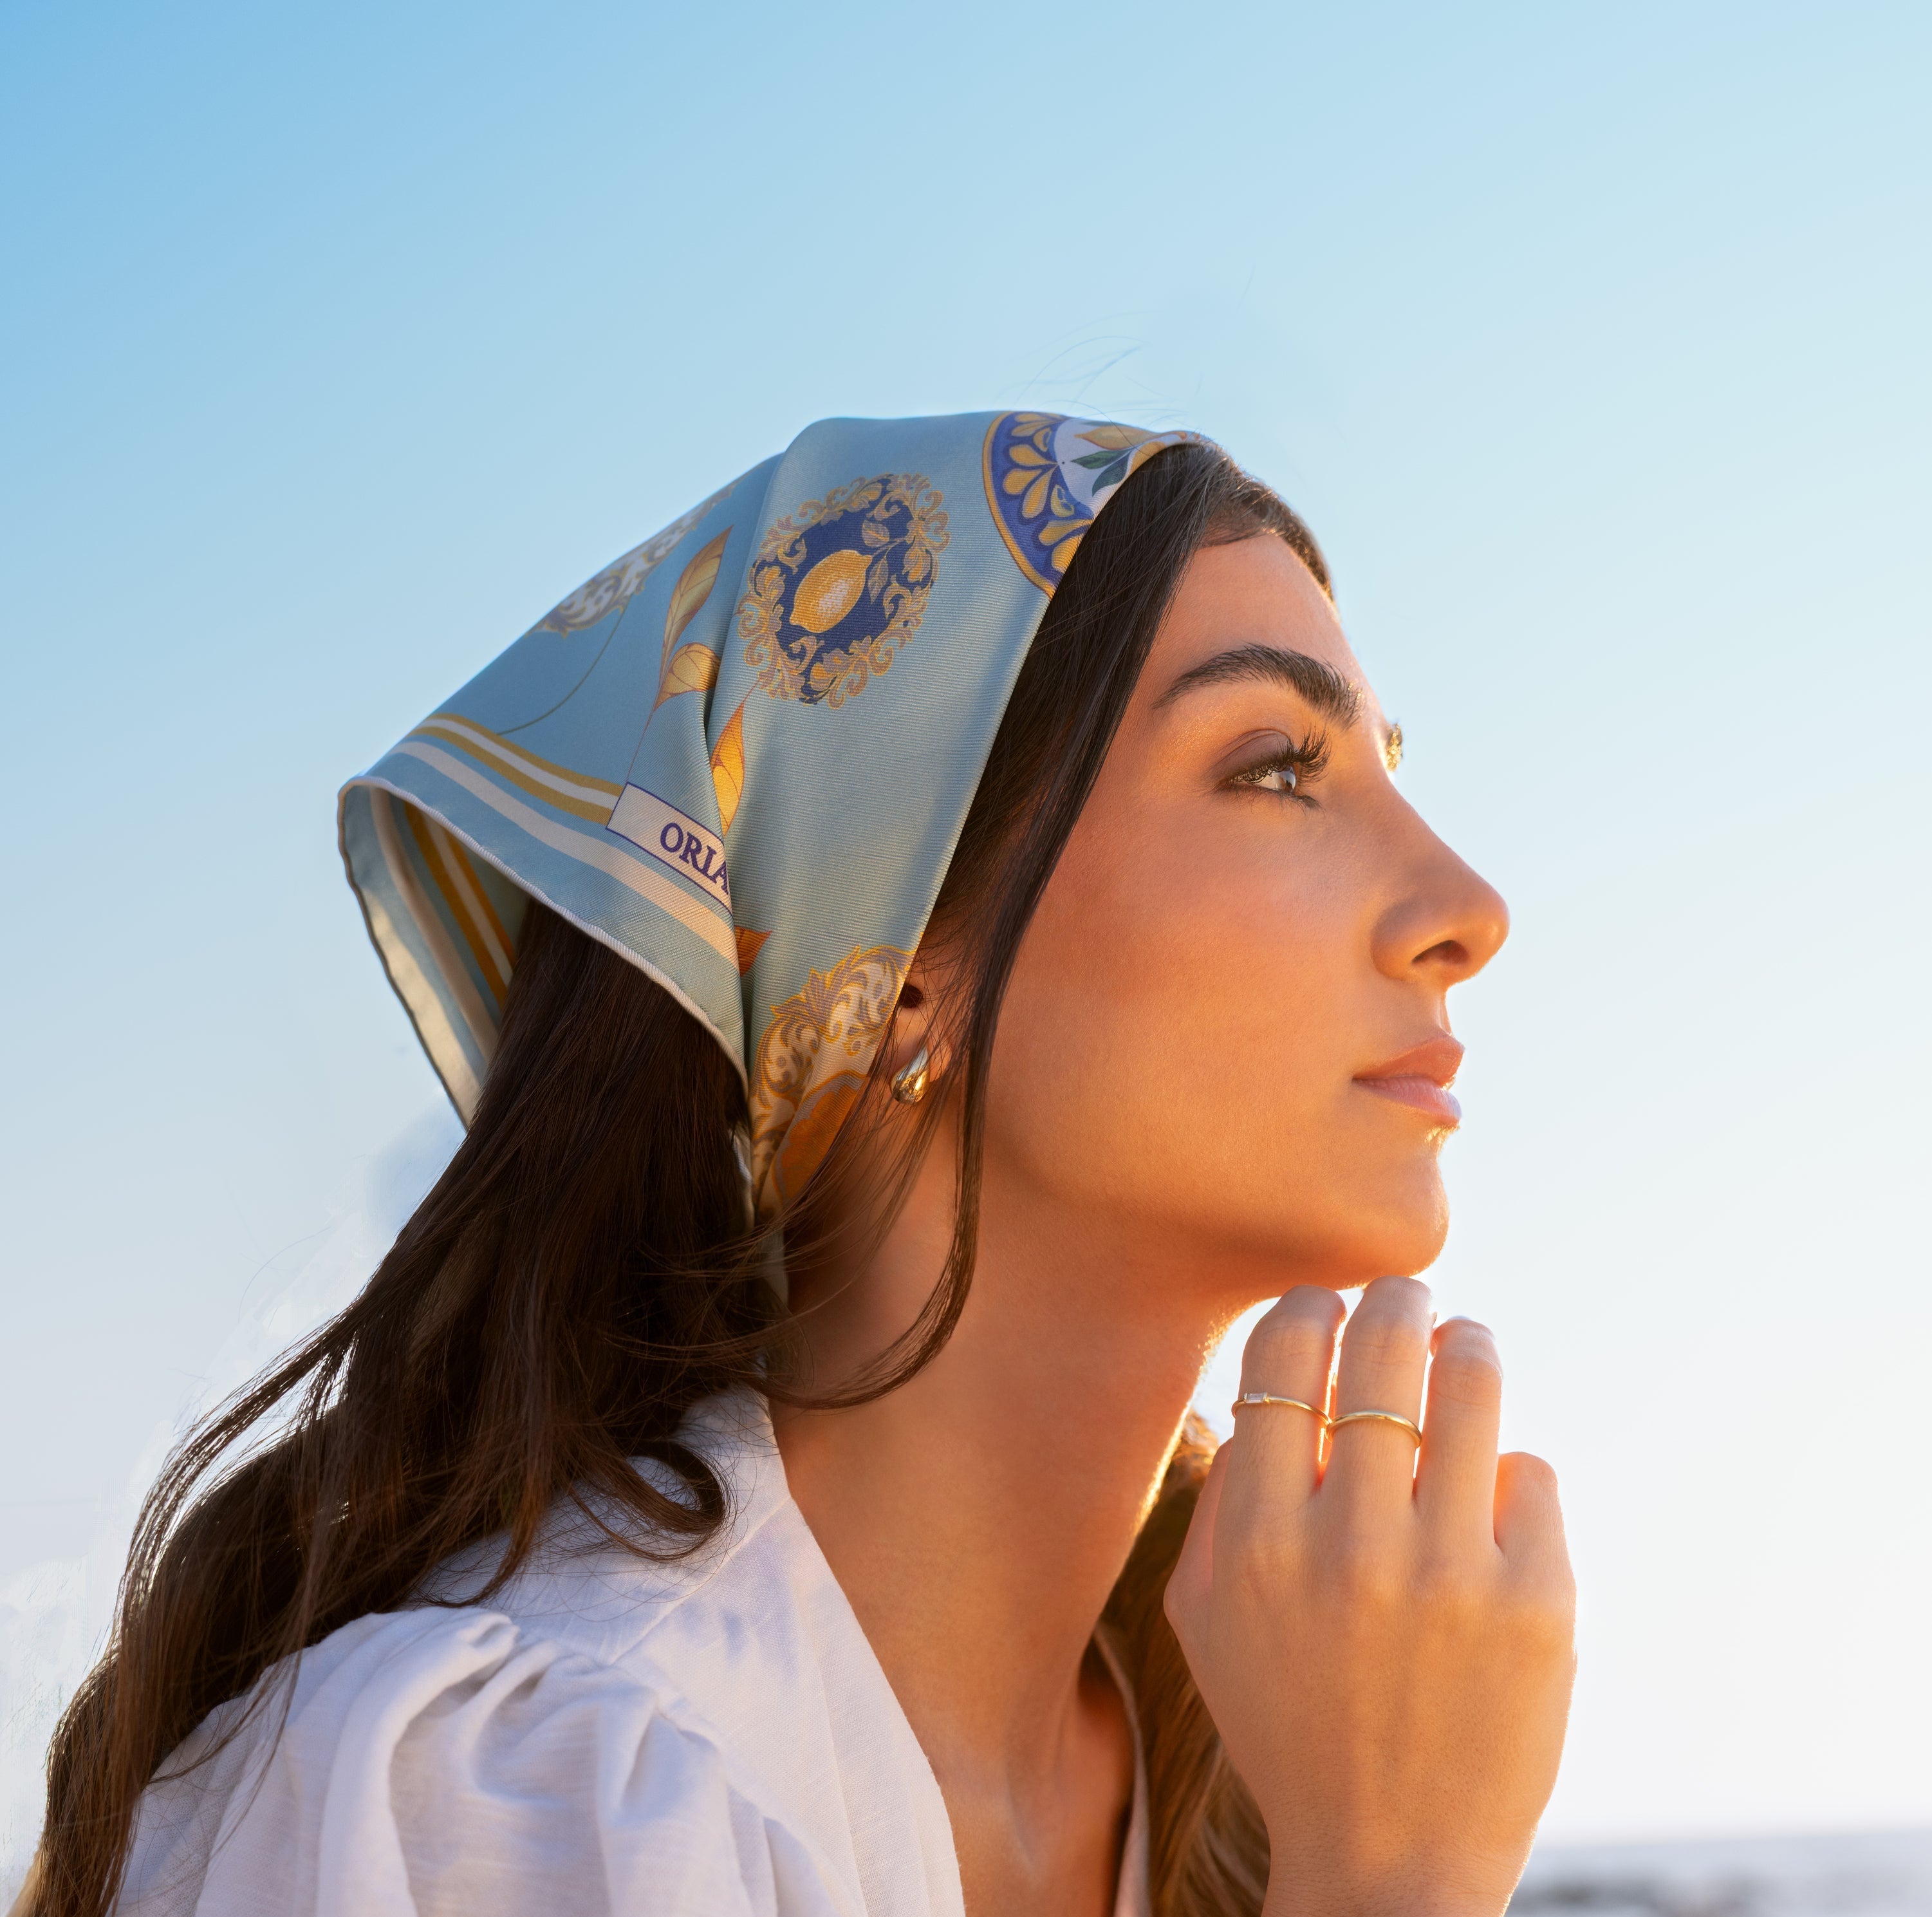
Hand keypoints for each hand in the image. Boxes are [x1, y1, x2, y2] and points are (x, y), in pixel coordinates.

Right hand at [1166, 1277, 1575, 1916]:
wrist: (1388, 1864)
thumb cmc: (1287, 1719)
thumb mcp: (1204, 1616)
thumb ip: (1220, 1496)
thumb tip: (1269, 1379)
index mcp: (1255, 1542)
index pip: (1284, 1357)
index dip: (1309, 1309)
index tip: (1325, 1307)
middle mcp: (1350, 1546)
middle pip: (1382, 1345)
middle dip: (1395, 1300)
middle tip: (1405, 1298)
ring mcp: (1452, 1573)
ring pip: (1470, 1384)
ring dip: (1465, 1346)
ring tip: (1462, 1345)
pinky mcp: (1540, 1605)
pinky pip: (1531, 1471)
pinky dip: (1509, 1469)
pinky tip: (1489, 1491)